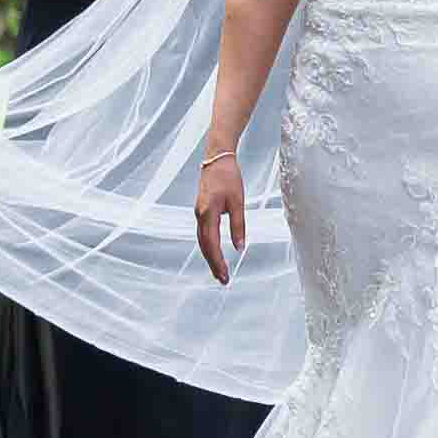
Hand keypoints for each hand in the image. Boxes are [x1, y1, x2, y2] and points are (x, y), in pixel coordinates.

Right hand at [194, 152, 246, 284]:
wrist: (216, 157)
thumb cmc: (228, 176)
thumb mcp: (237, 201)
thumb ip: (238, 225)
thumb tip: (239, 247)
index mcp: (208, 213)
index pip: (212, 244)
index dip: (218, 262)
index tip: (226, 276)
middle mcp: (199, 215)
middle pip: (204, 246)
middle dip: (213, 264)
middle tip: (223, 280)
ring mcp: (198, 212)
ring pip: (202, 241)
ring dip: (210, 256)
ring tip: (219, 271)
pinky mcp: (200, 210)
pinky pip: (202, 233)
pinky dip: (208, 246)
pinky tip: (214, 252)